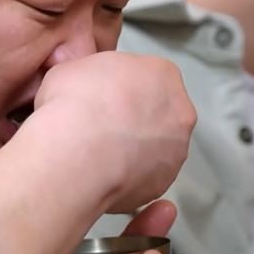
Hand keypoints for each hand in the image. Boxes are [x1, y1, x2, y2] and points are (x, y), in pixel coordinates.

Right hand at [32, 51, 195, 213]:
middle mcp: (180, 112)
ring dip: (132, 151)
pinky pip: (144, 178)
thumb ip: (91, 76)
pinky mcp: (162, 185)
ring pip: (154, 149)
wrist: (77, 151)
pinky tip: (101, 175)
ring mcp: (175, 152)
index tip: (100, 99)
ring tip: (97, 156)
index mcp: (163, 74)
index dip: (120, 89)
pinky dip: (126, 178)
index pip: (147, 78)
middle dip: (132, 120)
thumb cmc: (76, 101)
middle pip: (157, 114)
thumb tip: (84, 87)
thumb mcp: (72, 68)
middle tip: (100, 127)